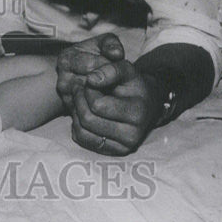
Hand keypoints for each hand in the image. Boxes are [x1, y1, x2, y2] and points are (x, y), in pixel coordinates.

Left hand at [55, 33, 162, 155]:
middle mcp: (131, 135)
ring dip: (76, 112)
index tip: (89, 81)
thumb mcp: (127, 70)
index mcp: (137, 113)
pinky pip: (82, 140)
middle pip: (88, 120)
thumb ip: (110, 69)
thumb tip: (91, 79)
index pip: (97, 105)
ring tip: (80, 99)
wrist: (145, 104)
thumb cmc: (133, 84)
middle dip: (79, 100)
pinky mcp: (111, 152)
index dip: (88, 90)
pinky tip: (83, 112)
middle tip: (79, 88)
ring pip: (82, 131)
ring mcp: (122, 147)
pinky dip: (77, 124)